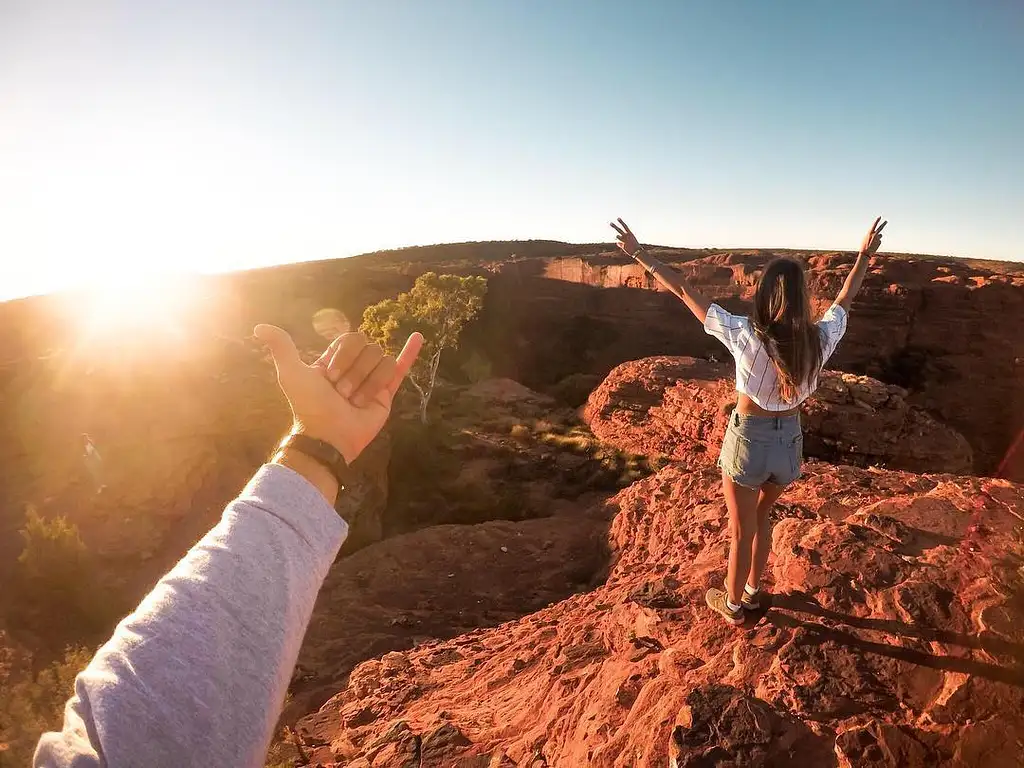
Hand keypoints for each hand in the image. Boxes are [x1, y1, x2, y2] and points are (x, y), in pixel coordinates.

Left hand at [255, 325, 422, 463]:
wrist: (328, 436)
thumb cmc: (309, 406)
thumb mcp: (291, 373)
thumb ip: (281, 347)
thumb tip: (260, 327)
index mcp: (334, 360)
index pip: (351, 339)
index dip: (343, 355)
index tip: (329, 376)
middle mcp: (354, 367)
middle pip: (368, 348)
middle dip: (355, 371)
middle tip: (341, 394)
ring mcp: (371, 379)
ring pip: (382, 360)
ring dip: (367, 382)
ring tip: (355, 402)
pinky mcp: (386, 394)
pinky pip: (400, 367)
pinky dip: (410, 352)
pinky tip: (418, 337)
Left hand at [610, 217, 641, 256]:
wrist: (637, 251)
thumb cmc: (635, 245)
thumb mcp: (630, 240)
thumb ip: (623, 239)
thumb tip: (617, 242)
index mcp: (630, 233)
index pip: (625, 226)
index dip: (621, 222)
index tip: (618, 218)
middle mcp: (626, 236)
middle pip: (619, 230)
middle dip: (614, 226)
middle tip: (610, 223)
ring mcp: (624, 241)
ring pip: (617, 237)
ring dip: (618, 237)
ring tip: (620, 238)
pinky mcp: (622, 245)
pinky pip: (619, 243)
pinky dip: (621, 245)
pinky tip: (625, 246)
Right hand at [859, 216, 887, 255]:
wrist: (865, 253)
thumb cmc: (864, 245)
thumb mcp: (866, 239)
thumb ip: (872, 235)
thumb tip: (880, 234)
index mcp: (869, 233)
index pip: (874, 225)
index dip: (877, 220)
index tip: (880, 217)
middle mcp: (874, 235)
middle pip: (880, 228)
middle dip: (883, 224)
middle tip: (886, 221)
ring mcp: (878, 238)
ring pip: (879, 236)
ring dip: (877, 237)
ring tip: (872, 242)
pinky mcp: (879, 242)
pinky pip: (879, 241)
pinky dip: (877, 242)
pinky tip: (873, 245)